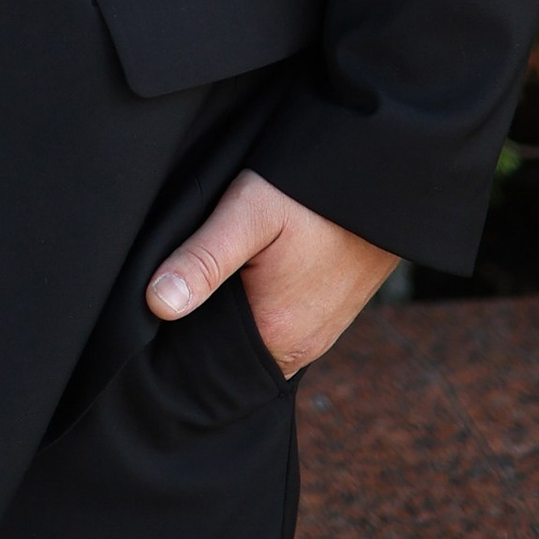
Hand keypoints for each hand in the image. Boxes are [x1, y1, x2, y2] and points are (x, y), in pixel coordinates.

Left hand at [147, 166, 398, 375]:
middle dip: (202, 324)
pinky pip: (278, 324)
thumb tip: (157, 304)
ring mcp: (317, 335)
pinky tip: (248, 275)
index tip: (154, 305)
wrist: (383, 179)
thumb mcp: (249, 214)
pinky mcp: (329, 317)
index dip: (177, 334)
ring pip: (254, 336)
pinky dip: (258, 307)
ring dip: (232, 314)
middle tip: (180, 280)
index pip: (206, 359)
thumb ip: (203, 260)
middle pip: (230, 349)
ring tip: (215, 275)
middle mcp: (299, 349)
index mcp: (275, 337)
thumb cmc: (314, 192)